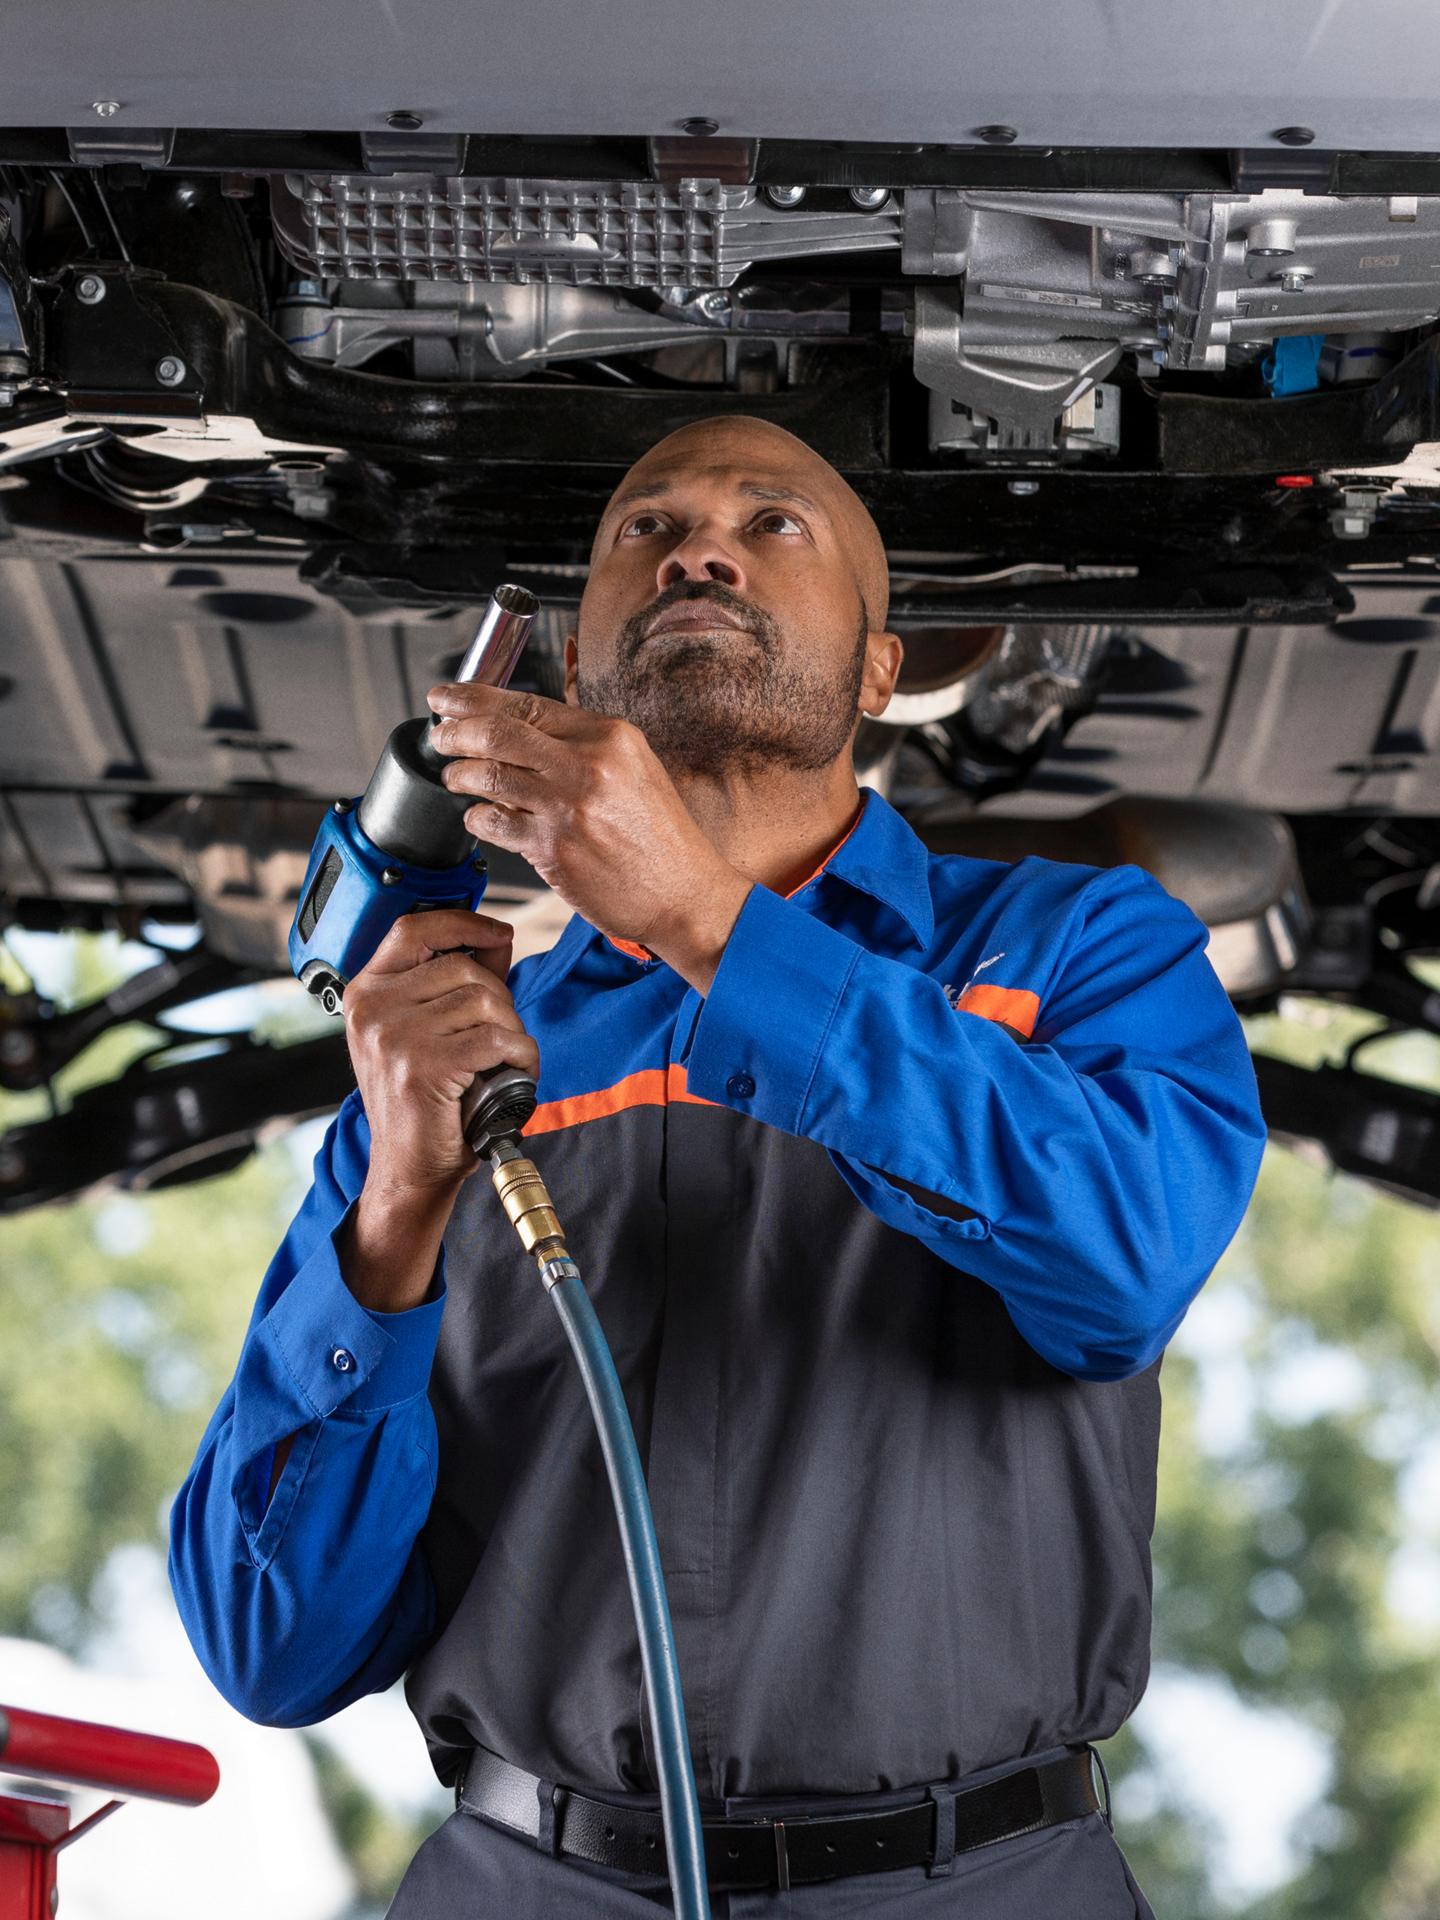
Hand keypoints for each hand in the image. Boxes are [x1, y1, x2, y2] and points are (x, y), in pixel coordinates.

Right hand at [339, 908, 539, 1311]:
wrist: (410, 1167)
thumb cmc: (423, 1101)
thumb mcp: (425, 1030)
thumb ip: (455, 981)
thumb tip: (496, 936)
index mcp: (366, 992)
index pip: (414, 928)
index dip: (461, 922)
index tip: (496, 931)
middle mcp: (372, 1009)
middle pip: (463, 967)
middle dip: (500, 999)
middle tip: (501, 1036)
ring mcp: (392, 1037)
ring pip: (484, 1001)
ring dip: (511, 1030)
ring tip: (504, 1058)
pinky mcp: (421, 1066)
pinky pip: (495, 1038)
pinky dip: (520, 1055)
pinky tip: (514, 1072)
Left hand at [427, 683, 751, 990]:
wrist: (687, 894)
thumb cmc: (661, 837)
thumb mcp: (635, 769)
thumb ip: (583, 745)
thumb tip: (519, 727)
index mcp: (609, 736)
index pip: (525, 704)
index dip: (473, 698)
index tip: (446, 698)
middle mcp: (588, 765)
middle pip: (496, 732)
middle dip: (454, 731)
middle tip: (439, 736)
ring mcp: (568, 808)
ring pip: (487, 775)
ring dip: (458, 775)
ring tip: (455, 778)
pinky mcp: (554, 850)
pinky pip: (493, 824)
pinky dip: (477, 818)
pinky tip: (481, 819)